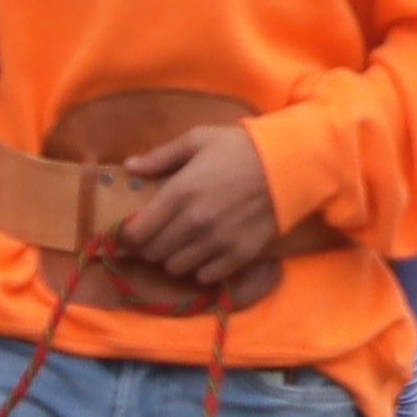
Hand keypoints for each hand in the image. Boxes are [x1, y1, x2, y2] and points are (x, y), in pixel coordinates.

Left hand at [105, 123, 291, 296]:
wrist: (288, 164)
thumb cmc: (239, 148)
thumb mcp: (198, 140)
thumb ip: (160, 157)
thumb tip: (129, 167)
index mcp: (179, 193)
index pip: (136, 233)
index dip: (127, 236)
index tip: (130, 232)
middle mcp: (194, 223)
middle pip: (153, 253)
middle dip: (150, 245)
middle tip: (158, 233)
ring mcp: (217, 242)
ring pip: (176, 268)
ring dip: (174, 257)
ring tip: (183, 242)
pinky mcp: (238, 255)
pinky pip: (204, 276)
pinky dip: (199, 268)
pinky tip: (205, 251)